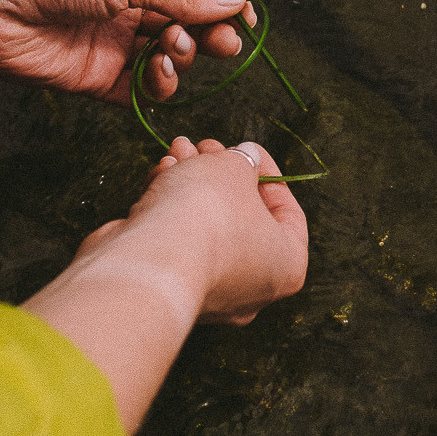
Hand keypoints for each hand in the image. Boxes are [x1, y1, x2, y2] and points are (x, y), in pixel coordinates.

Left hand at [0, 0, 259, 102]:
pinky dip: (157, 89)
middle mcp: (126, 5)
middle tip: (221, 44)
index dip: (222, 4)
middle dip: (208, 36)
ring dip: (182, 59)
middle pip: (186, 26)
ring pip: (168, 61)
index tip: (246, 21)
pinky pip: (139, 92)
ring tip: (171, 51)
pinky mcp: (94, 79)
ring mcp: (111, 43)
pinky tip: (156, 75)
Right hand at [65, 137, 308, 325]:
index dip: (267, 172)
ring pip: (205, 224)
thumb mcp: (235, 168)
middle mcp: (252, 287)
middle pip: (241, 215)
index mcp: (286, 266)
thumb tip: (244, 157)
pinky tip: (162, 172)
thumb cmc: (207, 213)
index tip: (247, 148)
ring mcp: (209, 289)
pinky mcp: (170, 285)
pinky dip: (171, 205)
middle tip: (206, 146)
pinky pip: (179, 239)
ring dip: (191, 180)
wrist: (149, 260)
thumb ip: (244, 160)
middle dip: (220, 172)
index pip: (287, 213)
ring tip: (178, 149)